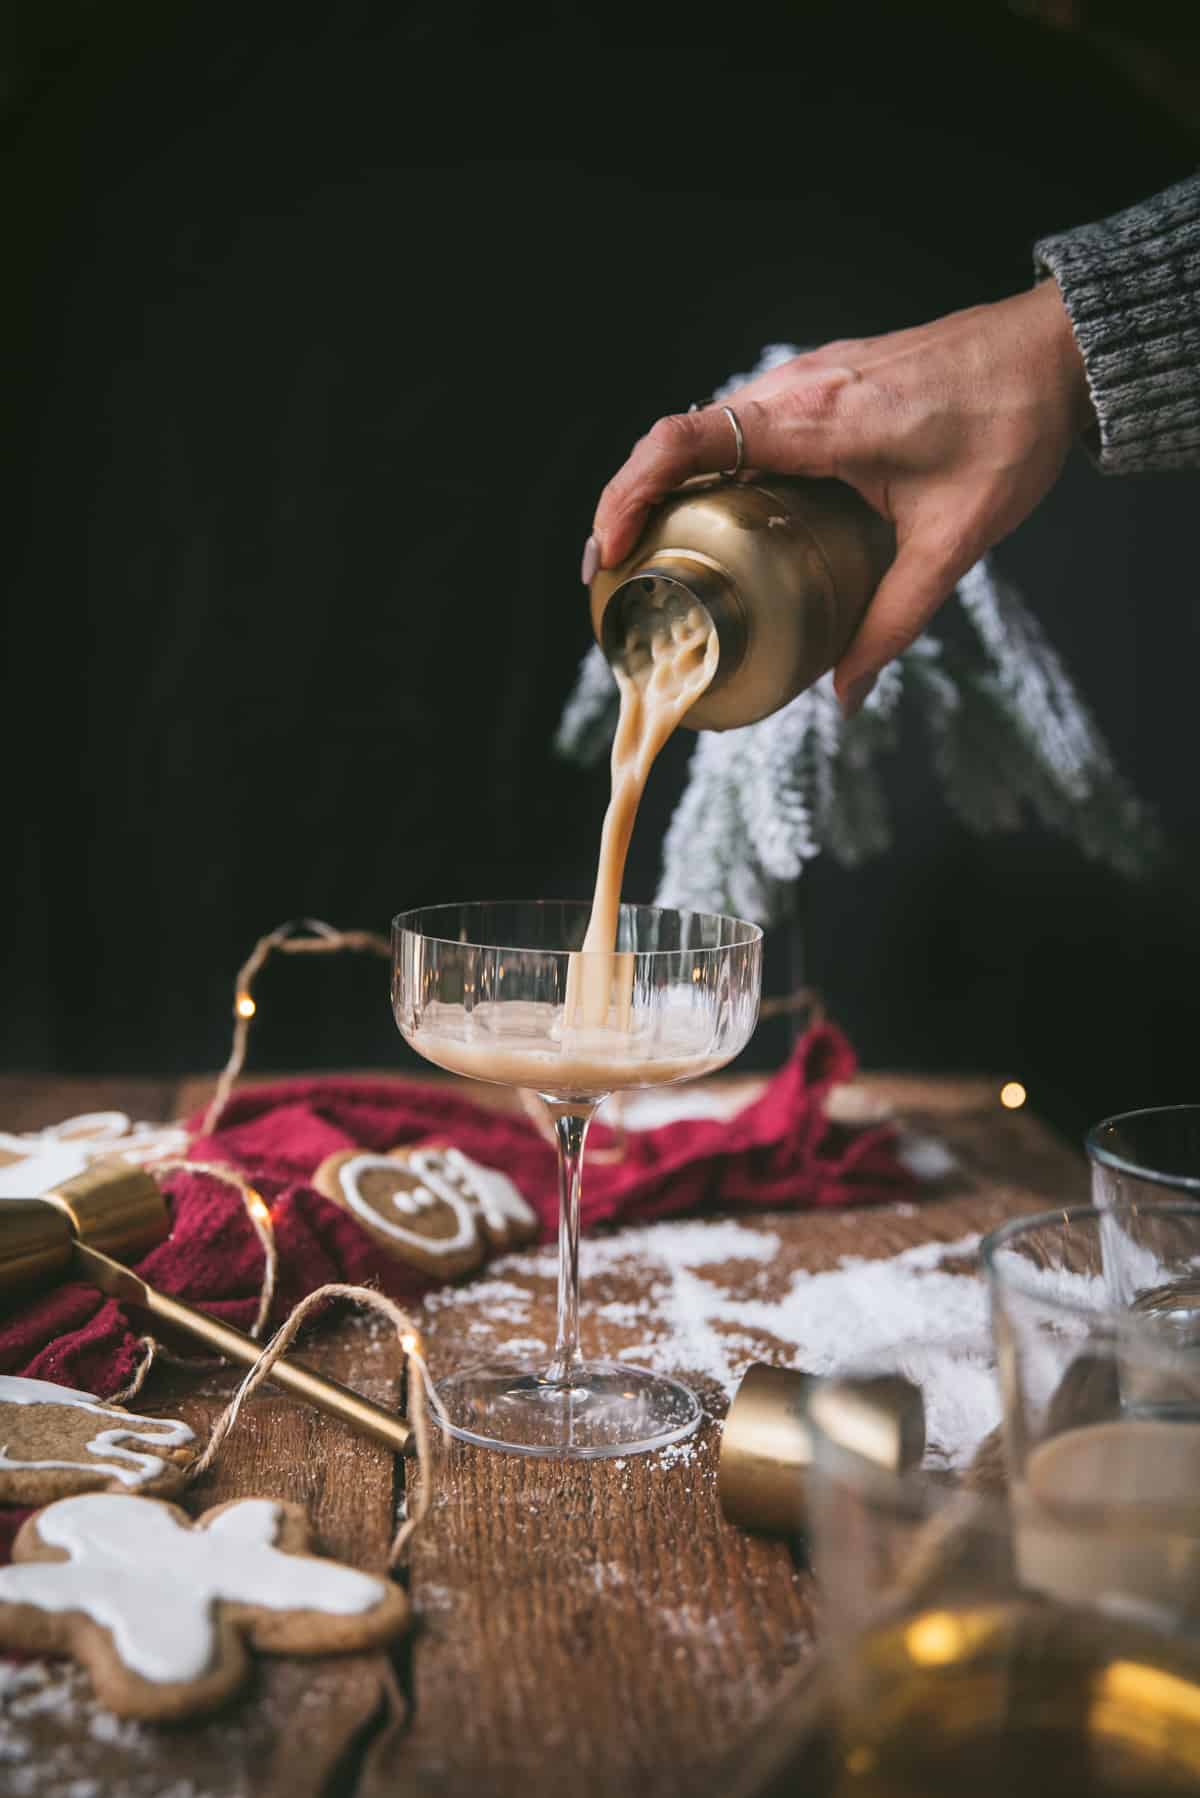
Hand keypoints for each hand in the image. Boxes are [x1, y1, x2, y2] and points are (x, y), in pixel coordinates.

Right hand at [585, 281, 1092, 714]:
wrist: (1053, 350)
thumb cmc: (1010, 428)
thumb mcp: (956, 540)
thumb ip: (896, 619)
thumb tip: (847, 692)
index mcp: (815, 420)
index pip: (682, 442)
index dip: (626, 495)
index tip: (607, 552)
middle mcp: (796, 388)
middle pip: (675, 439)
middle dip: (630, 505)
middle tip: (615, 575)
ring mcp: (806, 376)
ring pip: (705, 429)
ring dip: (667, 486)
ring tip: (653, 552)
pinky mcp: (822, 378)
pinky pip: (741, 421)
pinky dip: (710, 468)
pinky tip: (720, 515)